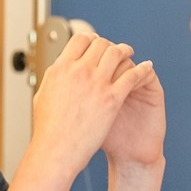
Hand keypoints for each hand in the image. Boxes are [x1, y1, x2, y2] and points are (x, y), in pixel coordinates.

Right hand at [28, 33, 154, 177]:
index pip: (80, 40)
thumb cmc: (48, 130)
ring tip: (130, 55)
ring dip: (126, 52)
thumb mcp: (43, 96)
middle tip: (116, 50)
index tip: (96, 43)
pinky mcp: (112, 99)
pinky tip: (147, 68)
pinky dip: (142, 69)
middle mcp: (78, 71)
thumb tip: (57, 70)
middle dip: (109, 45)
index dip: (91, 40)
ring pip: (117, 54)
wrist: (56, 151)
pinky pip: (133, 75)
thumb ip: (54, 79)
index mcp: (60, 69)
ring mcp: (96, 84)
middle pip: (100, 44)